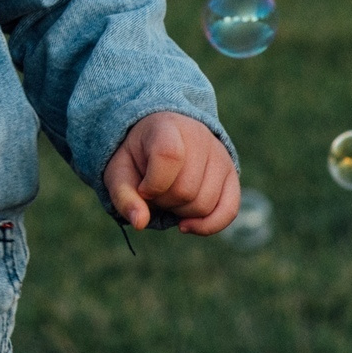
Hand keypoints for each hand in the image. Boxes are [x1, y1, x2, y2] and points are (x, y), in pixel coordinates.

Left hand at [102, 112, 239, 234]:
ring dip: (181, 213)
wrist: (159, 139)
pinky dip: (206, 226)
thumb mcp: (119, 171)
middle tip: (154, 192)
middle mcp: (200, 136)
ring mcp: (220, 155)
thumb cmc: (137, 157)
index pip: (169, 156)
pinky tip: (186, 224)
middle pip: (186, 190)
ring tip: (169, 196)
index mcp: (167, 127)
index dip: (153, 183)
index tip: (143, 188)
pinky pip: (229, 211)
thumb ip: (124, 196)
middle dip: (164, 202)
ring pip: (204, 204)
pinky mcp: (232, 174)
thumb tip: (139, 223)